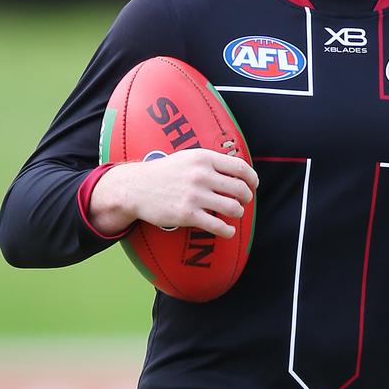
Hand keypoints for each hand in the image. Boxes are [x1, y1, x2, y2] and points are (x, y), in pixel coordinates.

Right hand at [88, 149, 257, 238]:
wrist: (135, 187)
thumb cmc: (165, 172)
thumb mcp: (188, 157)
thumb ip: (212, 161)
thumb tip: (238, 170)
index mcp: (204, 158)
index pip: (241, 168)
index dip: (252, 179)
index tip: (253, 185)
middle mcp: (201, 175)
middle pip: (240, 189)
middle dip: (247, 197)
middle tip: (243, 201)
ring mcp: (195, 195)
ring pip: (233, 207)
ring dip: (238, 213)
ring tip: (234, 213)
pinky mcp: (187, 214)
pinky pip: (217, 225)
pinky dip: (227, 230)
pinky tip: (228, 230)